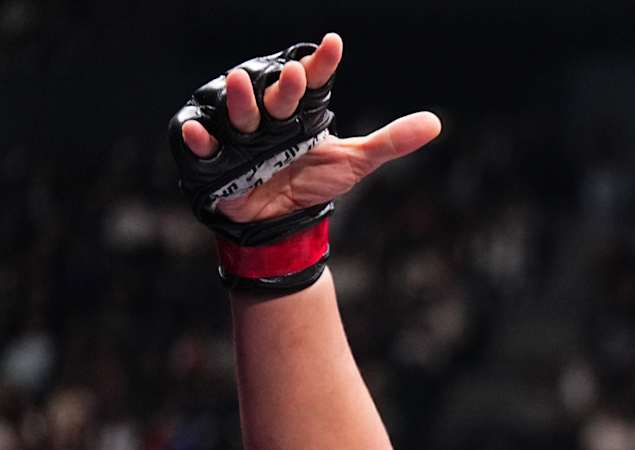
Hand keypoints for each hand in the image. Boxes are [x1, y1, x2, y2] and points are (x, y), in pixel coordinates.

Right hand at [177, 33, 440, 224]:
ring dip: (238, 99)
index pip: (311, 80)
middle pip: (273, 94)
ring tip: (238, 82)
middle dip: (280, 85)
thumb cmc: (313, 180)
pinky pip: (202, 145)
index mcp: (299, 110)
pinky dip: (199, 138)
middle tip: (289, 74)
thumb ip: (390, 141)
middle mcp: (268, 116)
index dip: (321, 64)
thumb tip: (435, 123)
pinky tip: (201, 132)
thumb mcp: (354, 161)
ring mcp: (240, 135)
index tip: (335, 44)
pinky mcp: (216, 158)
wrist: (283, 220)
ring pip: (238, 112)